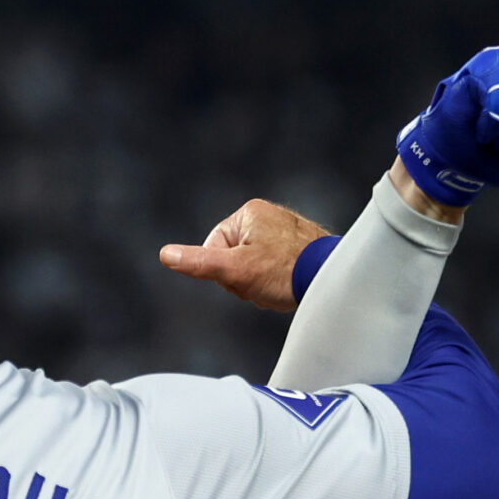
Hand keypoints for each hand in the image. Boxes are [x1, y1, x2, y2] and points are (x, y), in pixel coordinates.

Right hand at [158, 198, 331, 310]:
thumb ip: (200, 263)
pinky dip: (279, 281)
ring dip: (261, 283)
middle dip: (245, 279)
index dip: (226, 273)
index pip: (215, 248)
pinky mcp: (300, 245)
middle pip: (234, 257)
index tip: (246, 279)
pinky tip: (290, 286)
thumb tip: (166, 255)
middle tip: (264, 285)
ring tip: (279, 286)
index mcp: (249, 212)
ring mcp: (286, 230)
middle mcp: (268, 215)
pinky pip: (276, 267)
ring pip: (255, 266)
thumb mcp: (236, 270)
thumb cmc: (285, 271)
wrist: (333, 279)